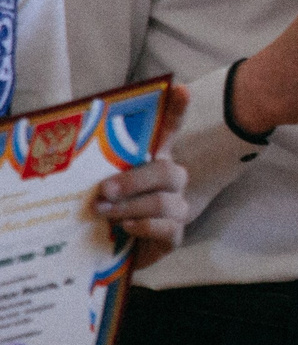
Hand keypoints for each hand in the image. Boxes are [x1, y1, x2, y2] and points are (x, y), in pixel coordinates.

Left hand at [88, 84, 188, 267]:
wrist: (108, 256)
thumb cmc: (103, 215)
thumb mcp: (96, 189)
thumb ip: (95, 172)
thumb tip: (71, 154)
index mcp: (151, 164)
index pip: (168, 133)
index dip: (176, 111)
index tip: (179, 88)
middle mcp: (169, 184)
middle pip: (168, 171)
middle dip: (134, 180)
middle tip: (103, 190)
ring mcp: (175, 209)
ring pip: (166, 202)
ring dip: (131, 207)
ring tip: (104, 213)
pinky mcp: (174, 237)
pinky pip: (169, 229)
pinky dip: (145, 226)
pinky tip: (126, 227)